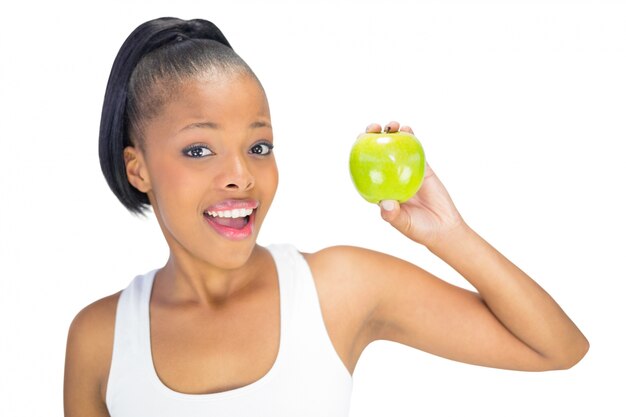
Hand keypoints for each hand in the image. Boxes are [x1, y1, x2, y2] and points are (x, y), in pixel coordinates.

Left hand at [365, 121, 465, 247]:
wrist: (444, 228)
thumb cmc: (420, 229)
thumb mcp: (405, 224)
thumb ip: (394, 216)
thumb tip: (386, 203)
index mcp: (381, 190)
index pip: (366, 168)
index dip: (360, 153)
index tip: (358, 141)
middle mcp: (391, 178)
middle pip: (379, 153)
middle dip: (373, 138)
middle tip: (373, 128)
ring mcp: (406, 171)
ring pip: (397, 148)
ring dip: (392, 133)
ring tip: (392, 125)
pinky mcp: (424, 168)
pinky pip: (416, 150)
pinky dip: (411, 138)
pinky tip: (408, 129)